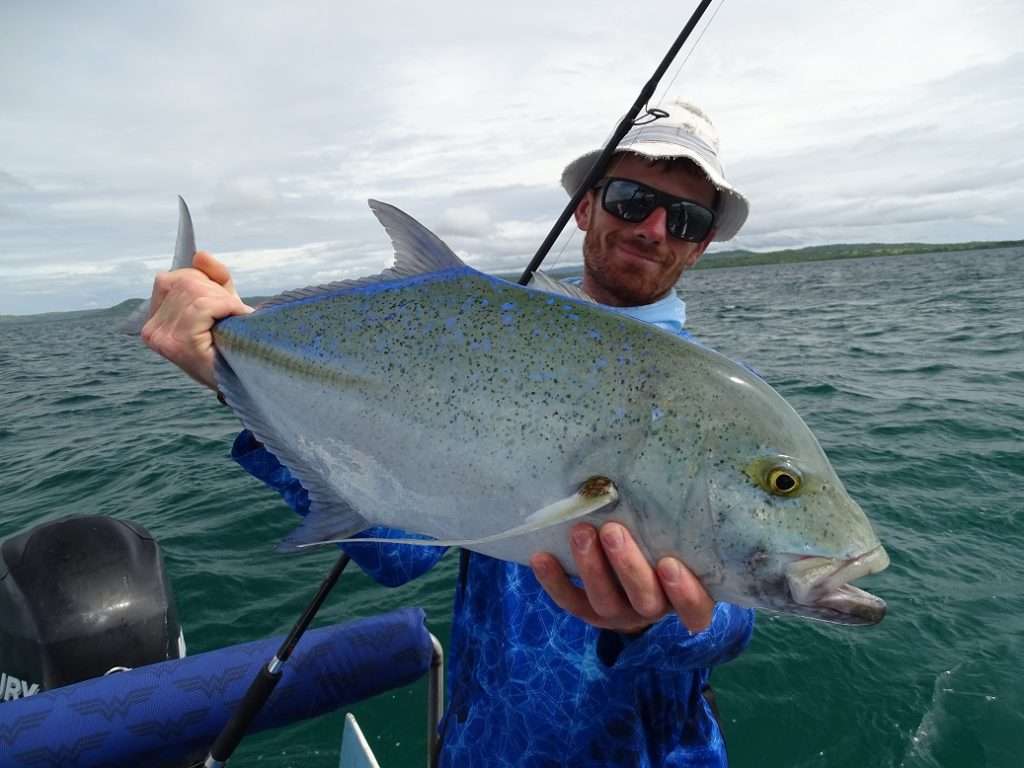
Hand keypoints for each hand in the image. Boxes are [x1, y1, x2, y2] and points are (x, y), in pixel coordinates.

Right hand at [141, 251, 251, 390]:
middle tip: (232, 314)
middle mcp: (151, 330)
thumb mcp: (223, 303)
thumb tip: (199, 254)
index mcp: (154, 319)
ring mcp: (162, 337)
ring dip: (224, 301)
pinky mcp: (179, 343)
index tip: (220, 304)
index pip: (170, 279)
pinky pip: (204, 305)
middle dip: (215, 292)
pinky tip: (235, 320)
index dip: (202, 284)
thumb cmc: (232, 342)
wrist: (243, 380)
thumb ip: (213, 277)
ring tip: (234, 321)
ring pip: (195, 292)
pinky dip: (226, 307)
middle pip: (184, 283)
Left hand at [530, 522, 713, 633]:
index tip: (669, 564)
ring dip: (591, 567)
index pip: (695, 609)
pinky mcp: (588, 612)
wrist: (632, 575)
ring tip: (581, 532)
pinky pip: (570, 601)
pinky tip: (541, 557)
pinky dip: (554, 581)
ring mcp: (619, 613)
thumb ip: (675, 527)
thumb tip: (669, 475)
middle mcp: (652, 608)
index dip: (684, 593)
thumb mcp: (676, 540)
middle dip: (627, 565)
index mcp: (684, 596)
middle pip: (645, 598)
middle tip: (612, 531)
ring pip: (605, 600)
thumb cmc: (663, 544)